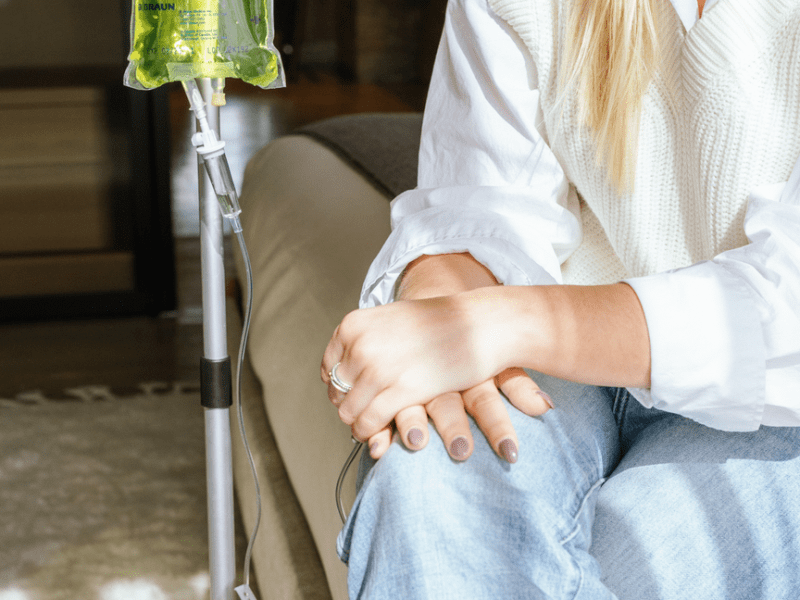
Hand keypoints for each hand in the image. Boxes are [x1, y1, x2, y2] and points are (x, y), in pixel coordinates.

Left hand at [322, 253, 552, 462]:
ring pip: (349, 411)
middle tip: (365, 414)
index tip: (354, 395)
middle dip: (349, 406)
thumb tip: (336, 377)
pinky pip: (369, 422)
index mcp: (353, 325)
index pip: (329, 368)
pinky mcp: (401, 391)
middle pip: (337, 391)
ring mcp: (379, 368)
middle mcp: (360, 345)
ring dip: (358, 424)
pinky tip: (379, 435)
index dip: (340, 386)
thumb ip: (364, 341)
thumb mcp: (390, 321)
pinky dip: (369, 433)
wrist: (480, 325)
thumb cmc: (439, 324)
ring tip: (371, 428)